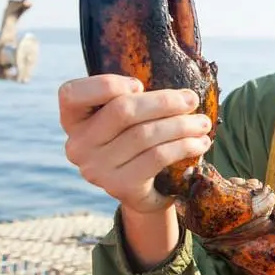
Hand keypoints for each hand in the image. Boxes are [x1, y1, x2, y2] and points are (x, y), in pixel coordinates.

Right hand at [58, 74, 212, 213]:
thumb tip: (182, 93)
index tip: (139, 83)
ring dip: (182, 125)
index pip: (72, 93)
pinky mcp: (120, 186)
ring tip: (203, 123)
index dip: (106, 84)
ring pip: (145, 134)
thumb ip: (134, 99)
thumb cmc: (134, 142)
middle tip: (192, 99)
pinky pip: (158, 157)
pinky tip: (200, 143)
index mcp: (73, 120)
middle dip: (164, 102)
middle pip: (122, 111)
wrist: (142, 190)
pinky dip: (184, 146)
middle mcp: (78, 145)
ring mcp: (97, 169)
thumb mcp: (125, 119)